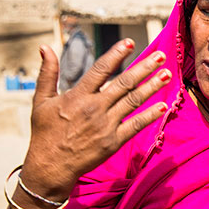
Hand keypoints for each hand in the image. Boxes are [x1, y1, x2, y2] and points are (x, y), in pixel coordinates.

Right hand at [19, 40, 172, 199]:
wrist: (50, 166)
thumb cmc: (45, 132)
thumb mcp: (41, 100)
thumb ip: (47, 73)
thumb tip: (45, 47)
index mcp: (77, 96)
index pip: (101, 69)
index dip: (116, 55)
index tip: (130, 42)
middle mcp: (94, 108)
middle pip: (124, 83)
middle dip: (144, 68)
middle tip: (161, 56)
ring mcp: (106, 125)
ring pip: (133, 101)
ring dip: (152, 87)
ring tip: (167, 74)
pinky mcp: (113, 141)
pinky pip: (136, 125)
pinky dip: (150, 115)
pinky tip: (164, 105)